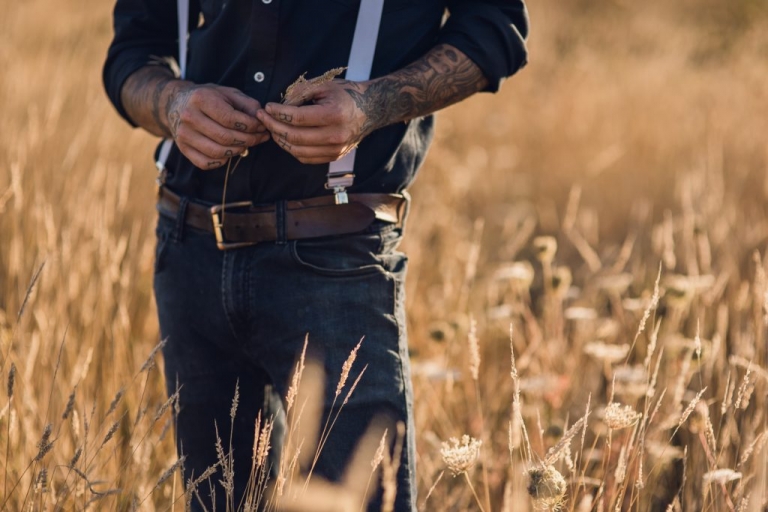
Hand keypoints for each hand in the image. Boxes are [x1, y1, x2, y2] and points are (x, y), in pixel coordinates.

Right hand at [166, 83, 269, 169]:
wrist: (178, 103)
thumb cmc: (210, 98)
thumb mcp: (229, 93)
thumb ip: (248, 105)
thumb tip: (261, 120)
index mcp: (201, 98)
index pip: (230, 119)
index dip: (251, 126)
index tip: (262, 127)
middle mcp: (189, 116)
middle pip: (225, 137)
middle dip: (249, 140)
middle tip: (260, 138)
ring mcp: (183, 134)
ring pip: (217, 152)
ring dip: (237, 151)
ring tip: (246, 145)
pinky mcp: (182, 148)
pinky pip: (206, 163)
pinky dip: (222, 161)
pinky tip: (229, 152)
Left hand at [256, 80, 374, 164]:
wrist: (369, 110)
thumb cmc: (346, 95)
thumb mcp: (324, 85)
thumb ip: (300, 93)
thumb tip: (279, 106)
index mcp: (334, 115)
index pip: (297, 118)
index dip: (278, 113)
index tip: (267, 107)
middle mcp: (335, 135)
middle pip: (295, 137)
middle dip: (274, 127)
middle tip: (263, 118)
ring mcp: (335, 149)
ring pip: (298, 151)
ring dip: (280, 140)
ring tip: (272, 128)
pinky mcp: (334, 156)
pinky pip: (306, 158)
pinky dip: (291, 149)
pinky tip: (285, 138)